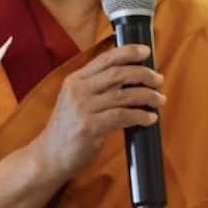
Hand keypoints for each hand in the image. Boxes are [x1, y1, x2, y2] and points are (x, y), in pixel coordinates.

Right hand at [31, 44, 164, 180]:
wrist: (49, 156)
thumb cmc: (68, 129)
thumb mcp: (76, 101)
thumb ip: (97, 88)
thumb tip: (130, 79)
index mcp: (75, 79)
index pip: (105, 59)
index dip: (127, 52)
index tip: (146, 51)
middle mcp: (78, 90)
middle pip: (117, 73)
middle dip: (142, 74)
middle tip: (159, 79)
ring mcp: (83, 108)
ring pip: (123, 95)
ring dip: (146, 96)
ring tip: (159, 99)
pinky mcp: (89, 127)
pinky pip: (121, 116)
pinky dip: (139, 116)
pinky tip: (150, 118)